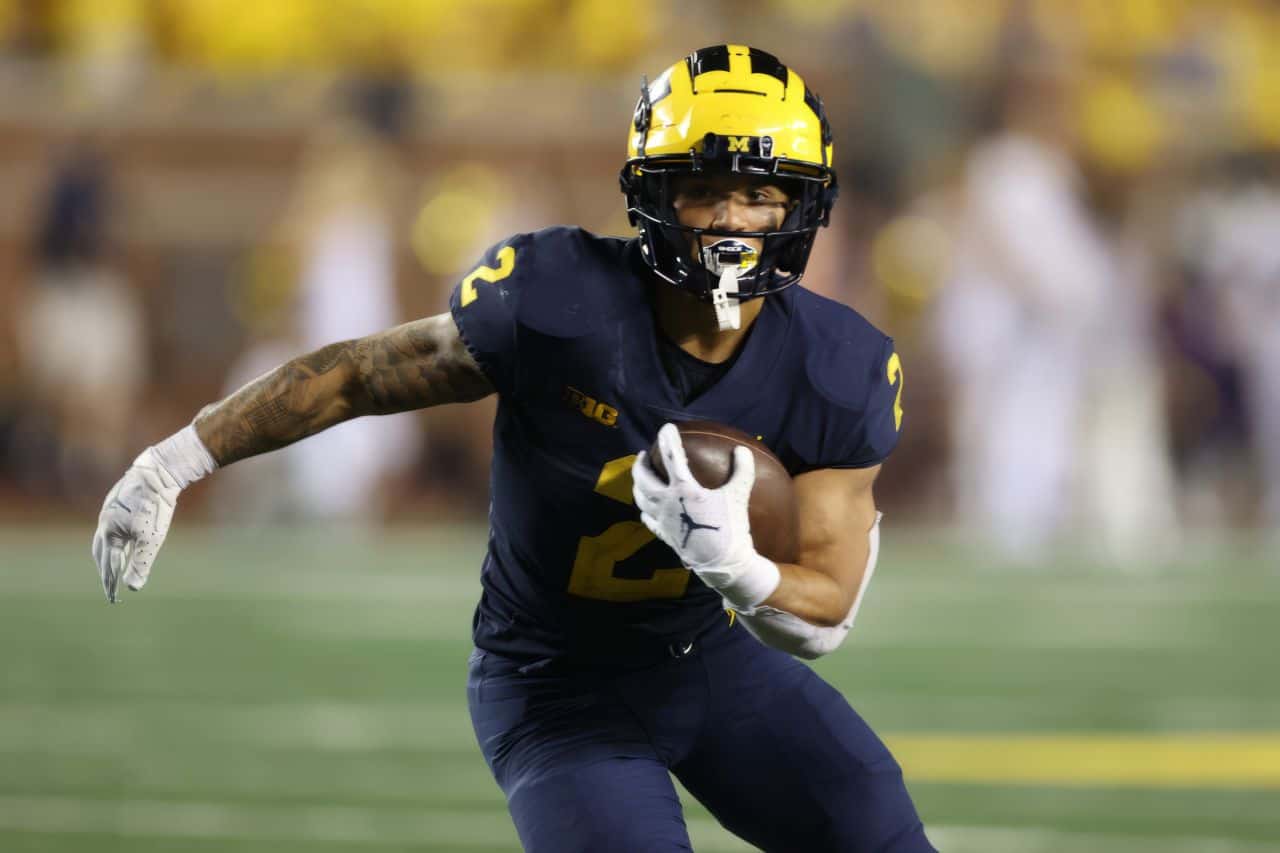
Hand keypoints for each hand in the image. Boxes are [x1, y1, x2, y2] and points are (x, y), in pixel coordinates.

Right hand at [91, 448, 180, 602]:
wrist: (158, 473)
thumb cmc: (154, 506)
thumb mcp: (150, 539)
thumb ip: (140, 563)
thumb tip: (133, 587)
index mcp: (108, 532)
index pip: (108, 564)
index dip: (111, 582)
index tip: (114, 598)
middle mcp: (104, 522)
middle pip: (100, 553)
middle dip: (104, 571)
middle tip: (109, 588)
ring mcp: (110, 512)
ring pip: (105, 540)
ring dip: (108, 557)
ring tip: (114, 570)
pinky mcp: (119, 505)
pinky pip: (112, 528)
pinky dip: (115, 541)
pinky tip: (123, 544)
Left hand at [631, 423, 779, 608]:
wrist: (722, 563)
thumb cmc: (731, 527)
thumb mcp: (739, 496)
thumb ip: (742, 470)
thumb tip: (743, 449)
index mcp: (684, 489)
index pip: (672, 456)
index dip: (668, 438)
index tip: (667, 427)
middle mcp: (666, 502)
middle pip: (643, 477)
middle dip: (641, 463)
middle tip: (645, 454)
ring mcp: (662, 519)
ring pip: (640, 498)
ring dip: (637, 484)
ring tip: (640, 477)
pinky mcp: (664, 534)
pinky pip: (647, 519)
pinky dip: (644, 509)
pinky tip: (646, 509)